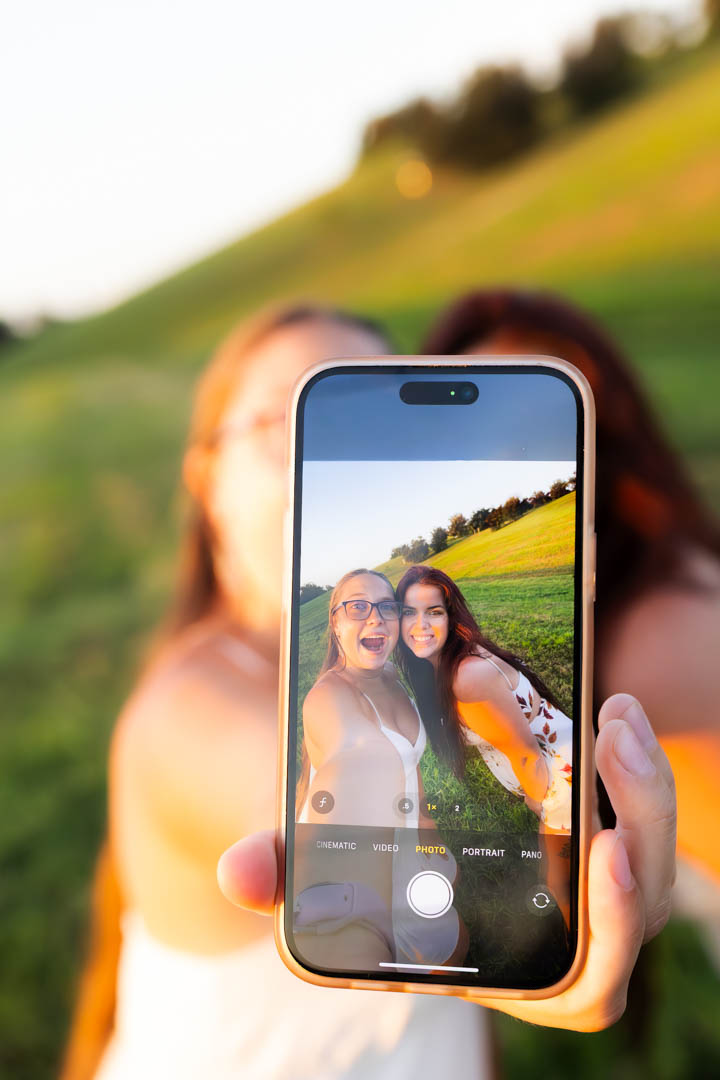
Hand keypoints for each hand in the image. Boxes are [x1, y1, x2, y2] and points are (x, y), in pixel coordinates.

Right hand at [217, 693, 675, 1030]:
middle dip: (645, 825)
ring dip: (646, 784)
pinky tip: (610, 709)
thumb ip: (287, 872)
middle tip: (610, 746)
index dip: (606, 931)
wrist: (394, 841)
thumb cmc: (368, 875)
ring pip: (649, 854)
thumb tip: (238, 872)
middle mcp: (559, 932)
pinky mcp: (590, 836)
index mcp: (506, 965)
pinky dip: (634, 766)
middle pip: (638, 904)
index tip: (604, 853)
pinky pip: (636, 812)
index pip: (581, 983)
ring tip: (615, 712)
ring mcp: (584, 884)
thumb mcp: (329, 870)